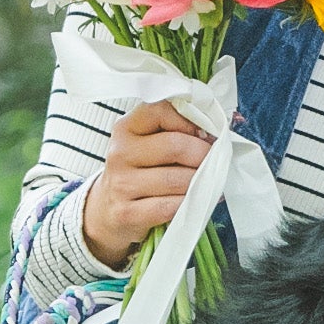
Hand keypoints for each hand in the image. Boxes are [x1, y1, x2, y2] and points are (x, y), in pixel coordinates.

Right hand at [79, 101, 212, 269]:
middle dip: (203, 155)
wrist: (108, 212)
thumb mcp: (147, 144)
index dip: (191, 121)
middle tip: (213, 162)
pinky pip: (171, 206)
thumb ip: (174, 130)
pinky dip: (189, 203)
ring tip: (205, 183)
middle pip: (176, 146)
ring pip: (178, 179)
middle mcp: (120, 153)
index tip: (204, 134)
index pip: (161, 110)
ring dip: (200, 183)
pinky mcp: (127, 213)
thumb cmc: (138, 173)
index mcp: (126, 128)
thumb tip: (215, 133)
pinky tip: (193, 201)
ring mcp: (121, 184)